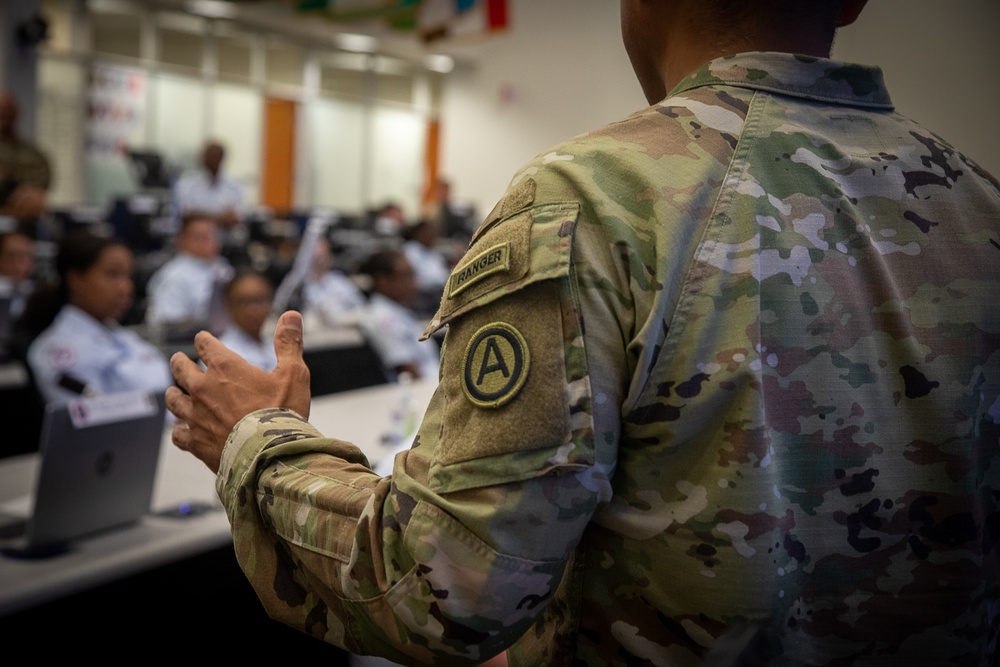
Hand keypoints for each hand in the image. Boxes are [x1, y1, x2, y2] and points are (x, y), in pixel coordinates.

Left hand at [166, 311, 310, 472]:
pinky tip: (183, 430)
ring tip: (175, 392)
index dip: (204, 340)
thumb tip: (291, 315)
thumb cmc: (282, 413)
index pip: (204, 344)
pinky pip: (177, 433)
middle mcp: (203, 388)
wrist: (270, 455)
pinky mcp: (194, 441)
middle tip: (180, 360)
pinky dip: (179, 430)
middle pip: (180, 368)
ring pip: (174, 399)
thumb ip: (288, 343)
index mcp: (225, 367)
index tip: (204, 339)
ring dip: (175, 393)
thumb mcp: (293, 373)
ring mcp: (195, 415)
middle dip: (180, 362)